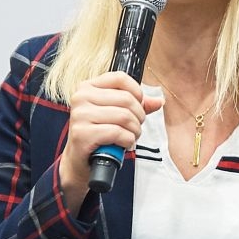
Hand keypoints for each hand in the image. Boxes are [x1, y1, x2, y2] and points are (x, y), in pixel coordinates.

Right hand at [58, 71, 163, 202]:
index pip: (120, 78)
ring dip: (135, 130)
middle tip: (136, 127)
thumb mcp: (115, 115)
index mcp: (88, 87)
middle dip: (139, 116)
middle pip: (126, 99)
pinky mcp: (82, 134)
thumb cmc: (98, 134)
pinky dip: (127, 140)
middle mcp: (81, 98)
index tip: (139, 106)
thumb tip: (159, 101)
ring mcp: (80, 115)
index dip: (137, 92)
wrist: (80, 160)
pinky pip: (117, 132)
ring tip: (131, 137)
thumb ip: (136, 105)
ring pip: (124, 116)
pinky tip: (123, 144)